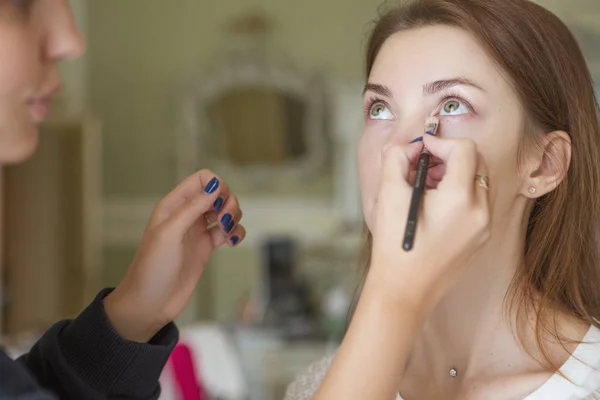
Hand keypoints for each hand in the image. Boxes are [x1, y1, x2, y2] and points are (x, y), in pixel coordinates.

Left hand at [104, 170, 244, 341]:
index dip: (216, 186)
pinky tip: (231, 243)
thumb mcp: (170, 234)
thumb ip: (192, 208)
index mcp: (174, 205)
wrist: (151, 302)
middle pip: (218, 193)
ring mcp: (197, 230)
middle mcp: (187, 214)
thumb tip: (215, 186)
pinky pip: (228, 231)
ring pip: (226, 211)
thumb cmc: (152, 269)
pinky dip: (235, 234)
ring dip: (234, 219)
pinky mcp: (206, 247)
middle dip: (229, 203)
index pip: (202, 179)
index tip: (218, 204)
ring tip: (227, 235)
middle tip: (224, 221)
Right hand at [367, 135, 490, 310]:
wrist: (404, 291)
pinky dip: (460, 193)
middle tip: (423, 165)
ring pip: (480, 181)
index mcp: (460, 199)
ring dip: (456, 173)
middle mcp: (480, 212)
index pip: (465, 149)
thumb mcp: (388, 195)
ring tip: (426, 186)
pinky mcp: (481, 238)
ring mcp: (483, 226)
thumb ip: (397, 159)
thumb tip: (412, 147)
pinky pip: (478, 202)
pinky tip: (434, 205)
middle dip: (450, 156)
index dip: (440, 142)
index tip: (421, 150)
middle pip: (477, 162)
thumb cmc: (395, 247)